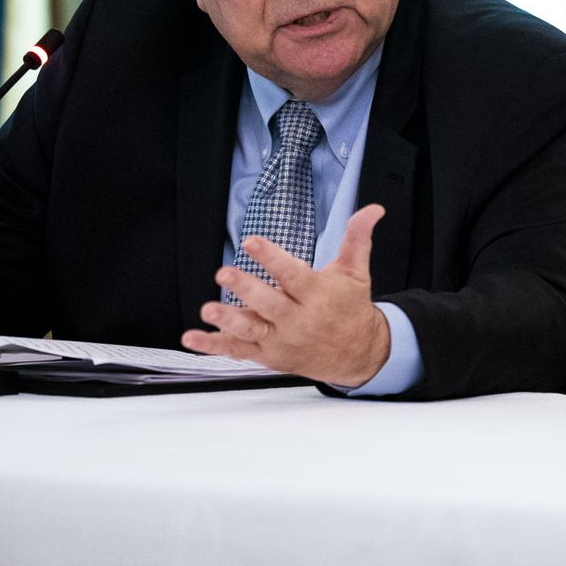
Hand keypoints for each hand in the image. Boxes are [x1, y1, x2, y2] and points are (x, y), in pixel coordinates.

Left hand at [181, 204, 390, 387]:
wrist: (358, 354)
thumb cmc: (352, 309)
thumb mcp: (356, 272)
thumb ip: (357, 238)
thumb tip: (372, 210)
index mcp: (316, 294)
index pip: (292, 274)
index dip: (271, 257)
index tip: (252, 241)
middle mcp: (297, 318)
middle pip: (268, 302)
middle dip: (245, 288)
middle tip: (224, 272)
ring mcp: (280, 338)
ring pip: (251, 329)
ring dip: (227, 319)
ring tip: (208, 309)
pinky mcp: (268, 355)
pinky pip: (238, 351)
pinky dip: (214, 345)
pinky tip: (193, 337)